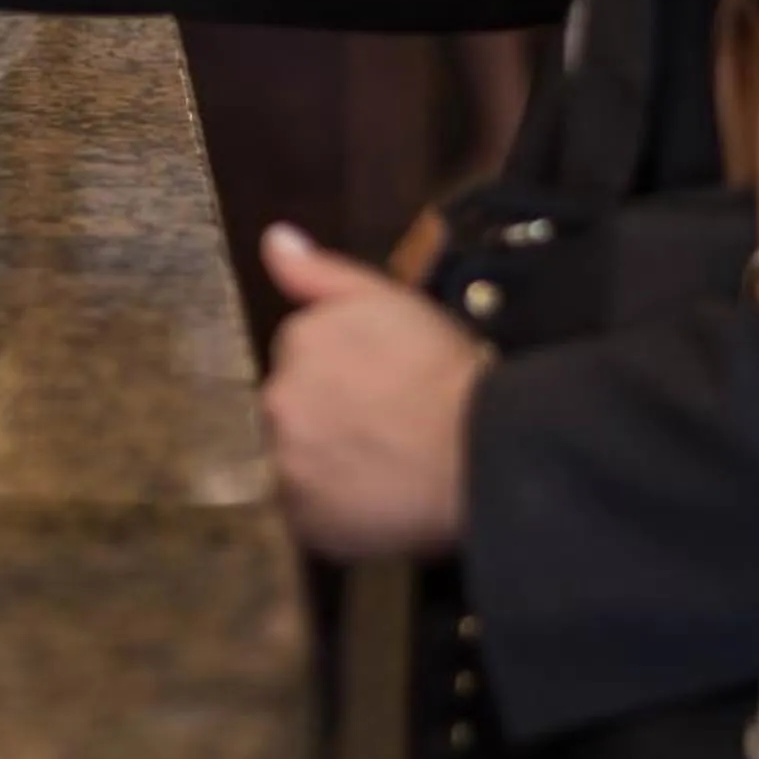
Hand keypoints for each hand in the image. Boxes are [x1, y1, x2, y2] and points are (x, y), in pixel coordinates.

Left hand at [259, 224, 491, 558]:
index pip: (302, 360)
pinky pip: (309, 514)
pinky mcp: (306, 519)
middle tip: (385, 429)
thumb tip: (273, 239)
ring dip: (326, 463)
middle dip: (328, 417)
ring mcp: (288, 463)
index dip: (343, 374)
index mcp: (297, 343)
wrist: (485, 451)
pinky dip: (334, 510)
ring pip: (297, 461)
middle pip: (293, 409)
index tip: (380, 386)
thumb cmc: (446, 373)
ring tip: (383, 467)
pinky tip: (375, 500)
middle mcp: (279, 400)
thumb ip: (320, 272)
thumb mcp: (389, 300)